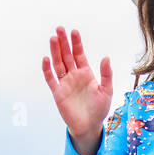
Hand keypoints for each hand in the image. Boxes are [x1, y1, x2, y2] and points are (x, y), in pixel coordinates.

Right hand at [41, 26, 112, 149]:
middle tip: (59, 29)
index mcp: (86, 73)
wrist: (89, 126)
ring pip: (58, 64)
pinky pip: (51, 79)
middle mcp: (74, 75)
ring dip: (55, 52)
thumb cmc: (99, 109)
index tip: (74, 32)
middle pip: (66, 55)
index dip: (76, 43)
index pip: (79, 54)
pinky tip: (46, 59)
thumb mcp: (107, 90)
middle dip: (63, 42)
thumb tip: (106, 57)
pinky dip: (47, 69)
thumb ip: (106, 74)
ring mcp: (65, 83)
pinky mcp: (57, 92)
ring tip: (53, 39)